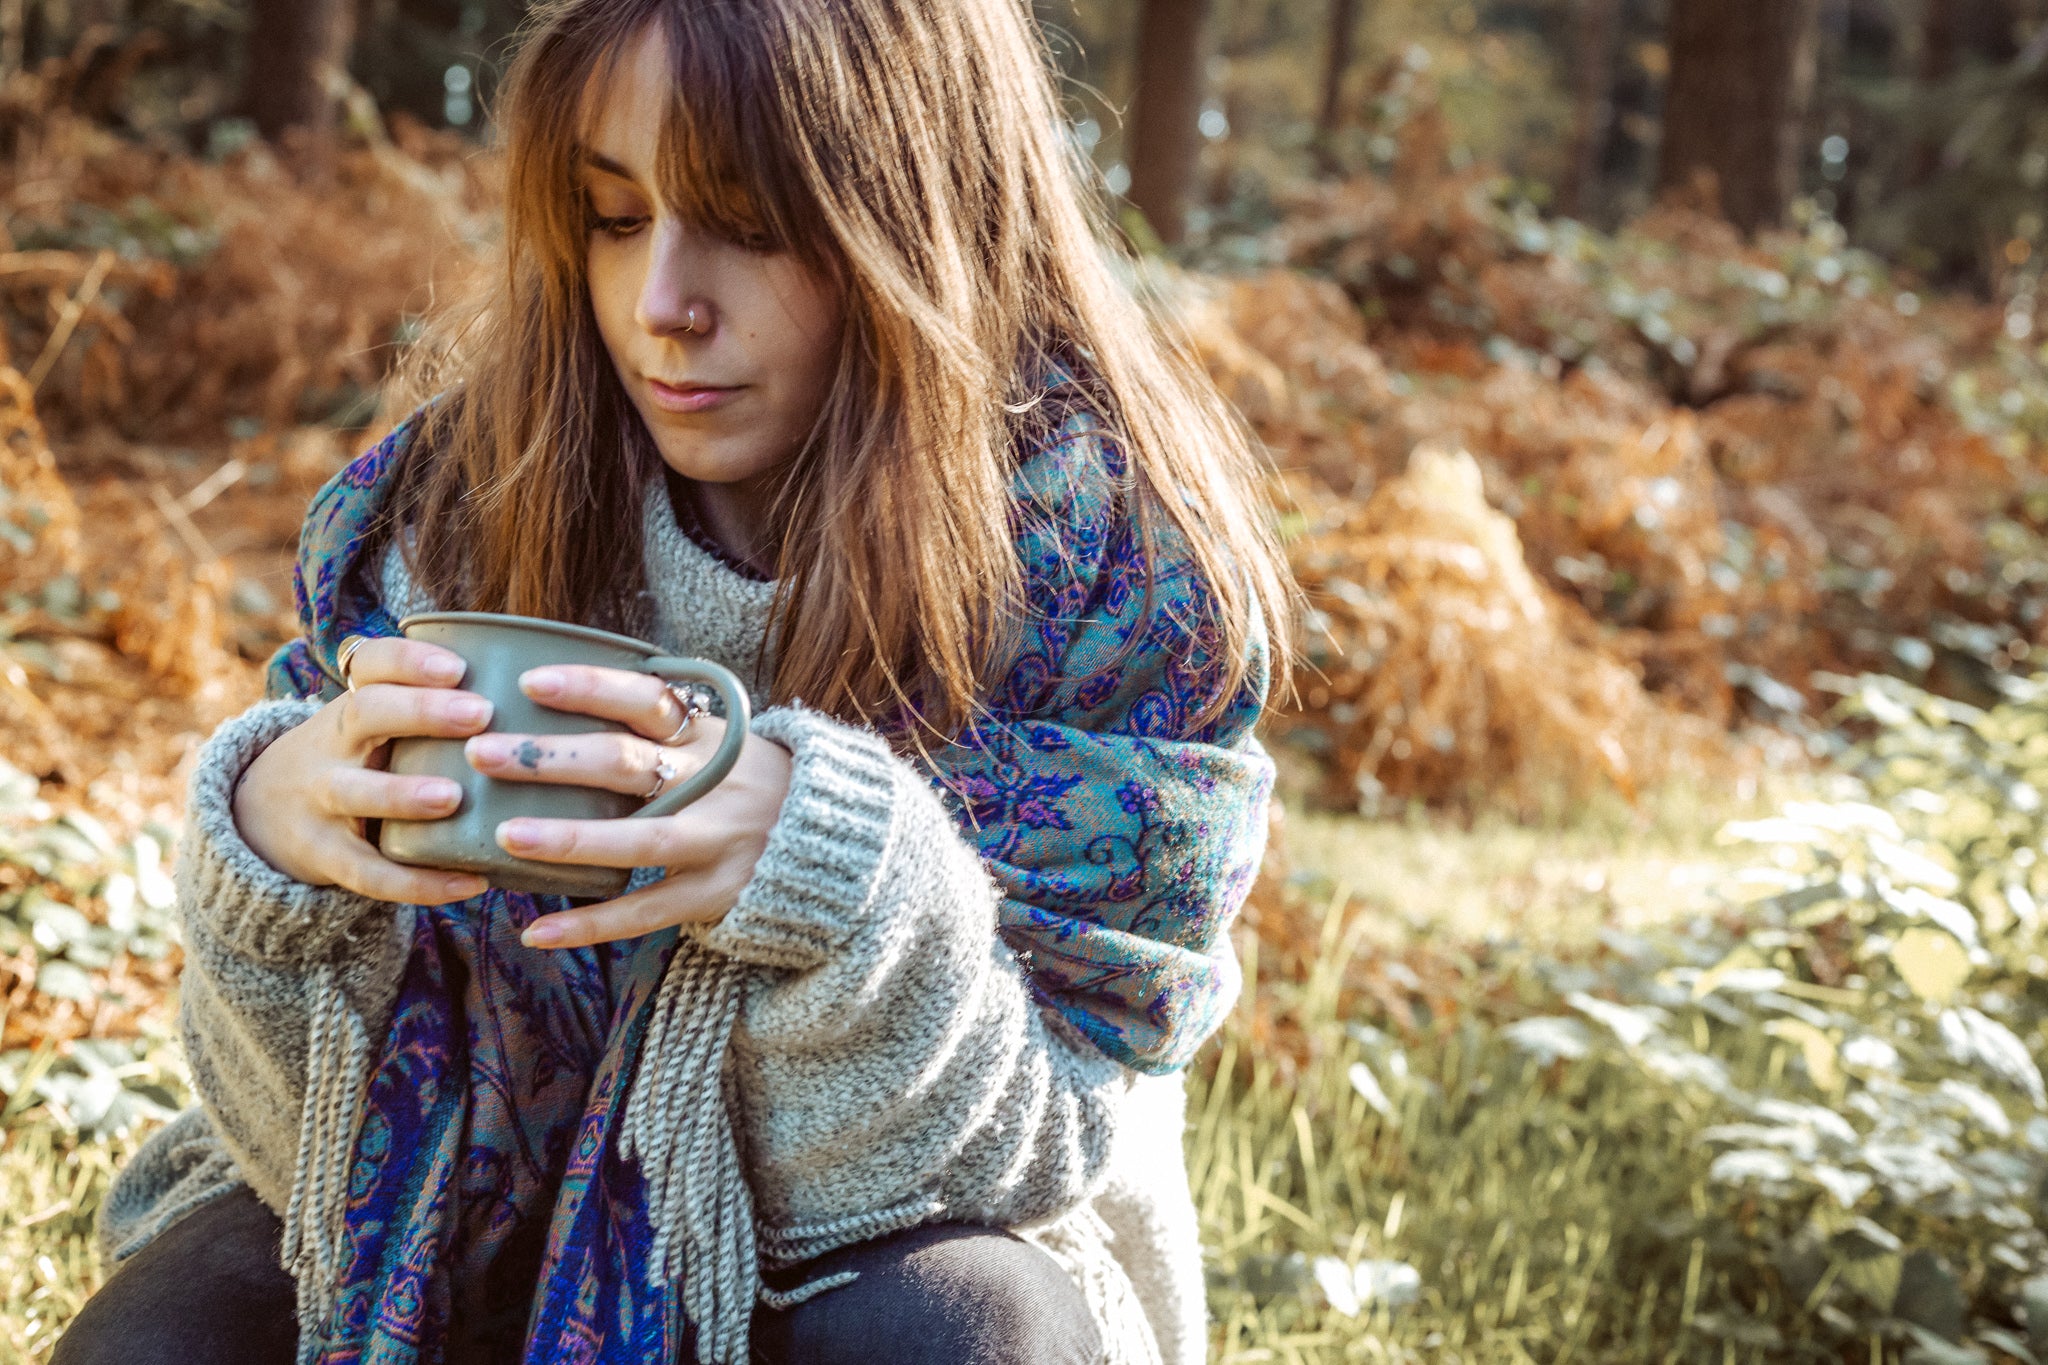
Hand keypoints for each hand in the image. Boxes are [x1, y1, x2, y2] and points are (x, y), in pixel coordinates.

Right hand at [233, 638, 495, 903]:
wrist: (261, 816)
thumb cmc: (354, 760)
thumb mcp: (373, 726)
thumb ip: (431, 710)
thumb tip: (542, 695)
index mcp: (352, 704)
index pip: (372, 665)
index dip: (411, 660)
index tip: (460, 666)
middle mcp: (331, 745)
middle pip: (364, 714)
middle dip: (421, 712)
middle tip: (479, 714)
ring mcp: (322, 801)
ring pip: (355, 792)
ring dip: (403, 794)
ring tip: (453, 797)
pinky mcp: (326, 857)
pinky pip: (370, 873)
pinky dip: (419, 882)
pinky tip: (471, 882)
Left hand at [460, 663, 792, 948]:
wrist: (830, 840)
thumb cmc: (745, 781)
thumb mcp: (716, 741)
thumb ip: (655, 727)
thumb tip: (552, 694)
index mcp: (706, 737)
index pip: (647, 700)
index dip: (591, 688)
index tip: (530, 681)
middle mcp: (713, 784)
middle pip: (628, 765)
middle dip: (552, 759)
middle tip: (482, 754)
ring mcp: (716, 842)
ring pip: (640, 841)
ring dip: (571, 839)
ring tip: (508, 838)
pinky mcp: (714, 895)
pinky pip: (645, 913)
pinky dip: (591, 925)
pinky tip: (536, 931)